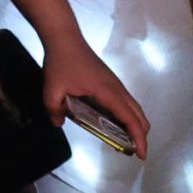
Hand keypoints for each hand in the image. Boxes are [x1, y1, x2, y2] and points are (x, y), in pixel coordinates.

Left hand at [40, 39, 148, 157]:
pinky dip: (127, 116)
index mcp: (108, 92)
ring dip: (134, 125)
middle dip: (140, 135)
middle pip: (139, 116)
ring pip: (134, 108)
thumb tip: (59, 123)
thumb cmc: (61, 61)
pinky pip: (126, 102)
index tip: (141, 155)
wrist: (64, 37)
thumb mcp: (52, 87)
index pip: (131, 119)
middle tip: (132, 151)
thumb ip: (54, 108)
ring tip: (123, 140)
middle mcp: (117, 89)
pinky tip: (113, 122)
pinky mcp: (111, 81)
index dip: (138, 138)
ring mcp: (116, 84)